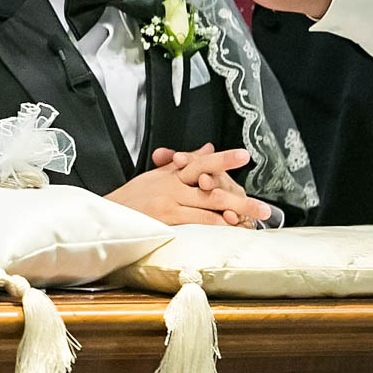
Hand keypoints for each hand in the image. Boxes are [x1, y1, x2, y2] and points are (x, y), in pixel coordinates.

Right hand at [111, 144, 271, 225]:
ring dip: (237, 208)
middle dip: (240, 191)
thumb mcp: (156, 175)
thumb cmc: (131, 198)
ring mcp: (170, 200)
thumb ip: (183, 163)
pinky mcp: (167, 216)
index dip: (223, 158)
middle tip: (264, 202)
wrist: (107, 213)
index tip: (244, 155)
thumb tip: (208, 148)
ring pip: (210, 201)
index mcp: (171, 173)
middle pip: (211, 180)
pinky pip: (197, 218)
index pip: (200, 161)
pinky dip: (215, 221)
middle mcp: (173, 184)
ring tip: (257, 215)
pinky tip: (231, 225)